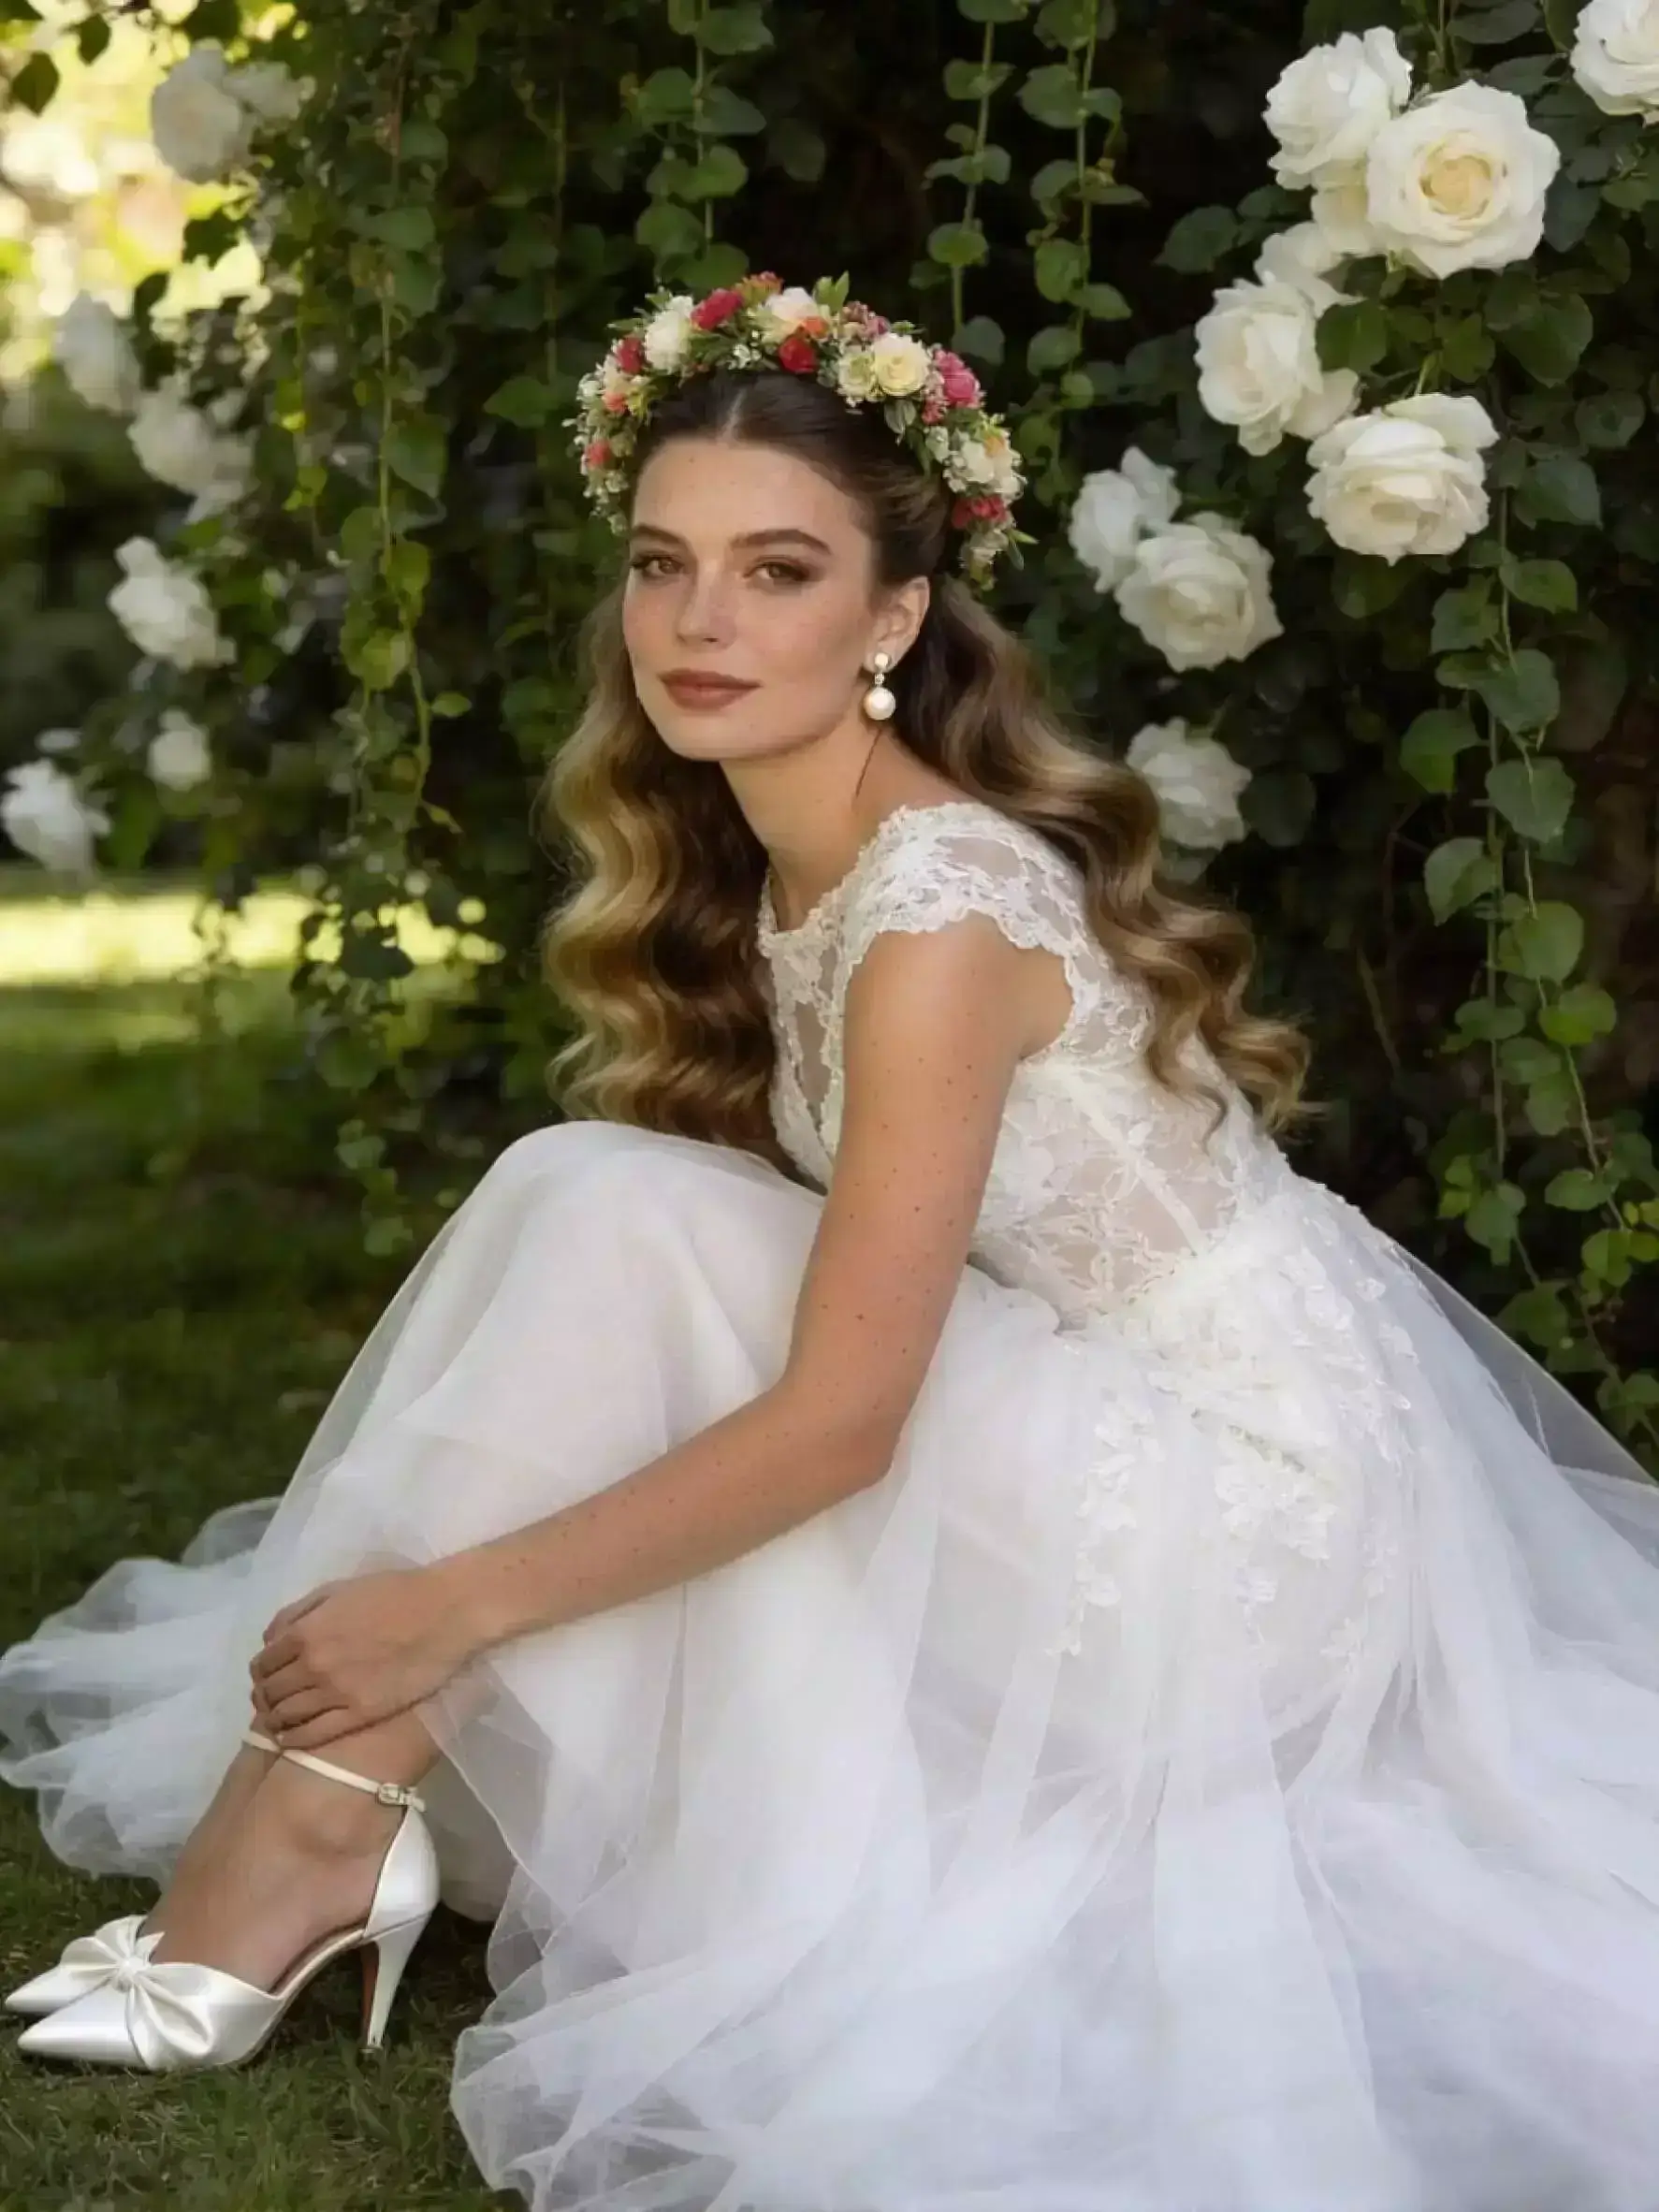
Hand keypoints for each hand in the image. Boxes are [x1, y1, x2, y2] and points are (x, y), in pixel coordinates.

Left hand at [249, 1563, 486, 1748]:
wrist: (443, 1612)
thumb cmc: (394, 1592)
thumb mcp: (339, 1589)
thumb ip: (299, 1611)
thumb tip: (271, 1638)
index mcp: (306, 1632)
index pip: (263, 1663)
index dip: (260, 1672)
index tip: (265, 1677)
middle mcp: (313, 1665)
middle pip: (270, 1692)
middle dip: (264, 1697)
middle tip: (269, 1701)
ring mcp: (336, 1693)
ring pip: (286, 1716)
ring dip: (274, 1720)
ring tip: (277, 1722)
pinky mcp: (360, 1714)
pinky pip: (314, 1733)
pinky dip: (294, 1738)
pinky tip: (290, 1739)